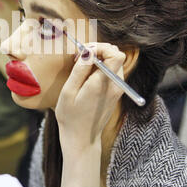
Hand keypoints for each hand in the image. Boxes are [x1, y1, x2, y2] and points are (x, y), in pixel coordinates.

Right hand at [55, 42, 125, 186]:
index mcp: (103, 84)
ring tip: (80, 66)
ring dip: (99, 58)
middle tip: (79, 57)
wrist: (81, 139)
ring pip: (114, 62)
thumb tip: (88, 51)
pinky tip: (86, 75)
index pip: (115, 54)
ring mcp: (117, 89)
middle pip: (116, 55)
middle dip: (98, 50)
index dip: (100, 47)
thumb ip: (80, 70)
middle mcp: (115, 85)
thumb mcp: (69, 92)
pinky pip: (112, 71)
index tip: (84, 51)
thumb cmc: (71, 117)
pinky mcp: (115, 92)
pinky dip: (101, 67)